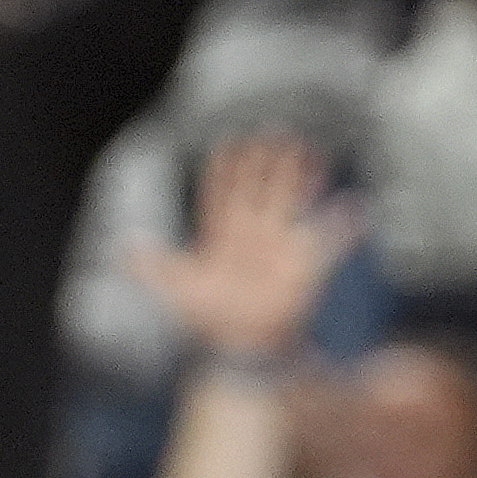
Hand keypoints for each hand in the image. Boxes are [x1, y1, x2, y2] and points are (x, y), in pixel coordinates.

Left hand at [122, 132, 356, 363]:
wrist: (241, 348)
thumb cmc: (208, 319)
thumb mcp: (174, 289)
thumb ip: (149, 266)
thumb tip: (121, 246)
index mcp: (220, 235)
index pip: (223, 193)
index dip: (225, 169)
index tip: (227, 141)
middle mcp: (251, 234)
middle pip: (259, 188)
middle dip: (266, 160)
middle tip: (274, 129)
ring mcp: (278, 246)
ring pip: (290, 202)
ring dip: (300, 178)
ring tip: (312, 150)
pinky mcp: (303, 265)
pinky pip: (328, 240)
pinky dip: (343, 225)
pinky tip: (355, 204)